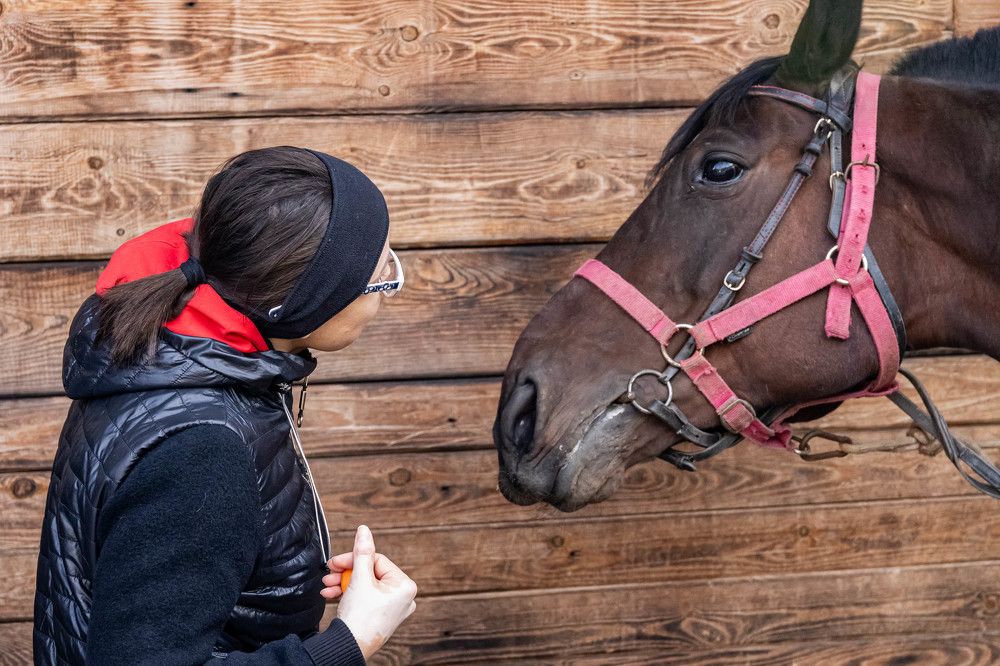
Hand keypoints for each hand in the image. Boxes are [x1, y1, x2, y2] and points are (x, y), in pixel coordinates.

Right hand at [323, 525, 417, 658]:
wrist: (347, 647)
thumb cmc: (359, 618)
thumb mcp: (359, 578)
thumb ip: (361, 552)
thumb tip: (364, 530)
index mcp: (405, 586)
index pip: (377, 560)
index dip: (353, 559)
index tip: (336, 562)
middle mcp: (402, 597)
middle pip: (370, 572)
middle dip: (346, 572)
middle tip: (330, 572)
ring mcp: (391, 608)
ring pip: (364, 584)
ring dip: (343, 583)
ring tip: (327, 586)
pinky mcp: (379, 616)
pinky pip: (364, 597)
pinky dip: (348, 594)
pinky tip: (331, 594)